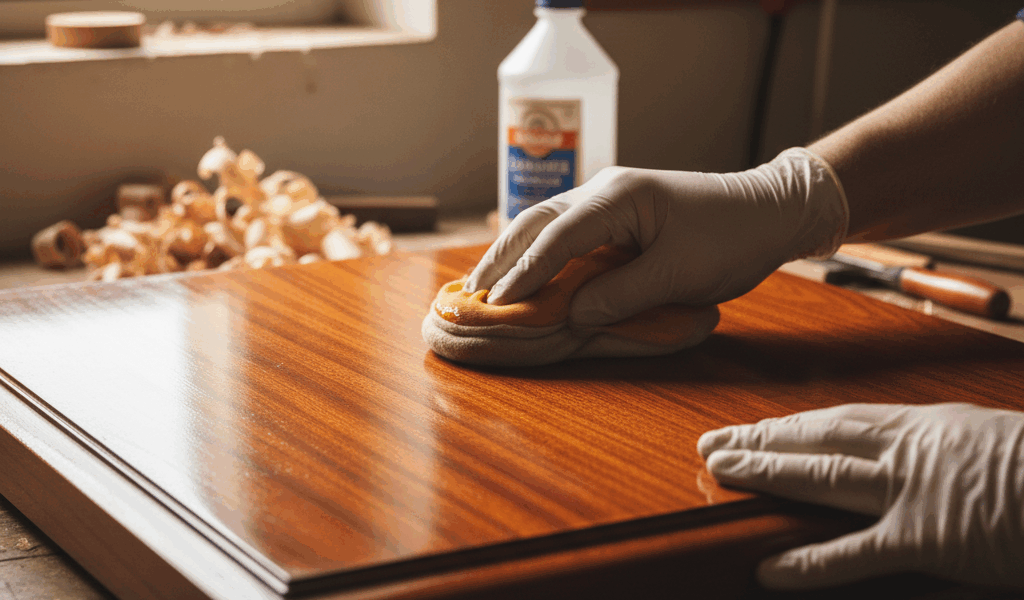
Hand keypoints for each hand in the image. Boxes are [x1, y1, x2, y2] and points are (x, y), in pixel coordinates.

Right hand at [466, 148, 847, 325]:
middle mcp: (604, 191)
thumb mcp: (679, 274)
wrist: (769, 210)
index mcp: (619, 198)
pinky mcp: (616, 214)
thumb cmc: (731, 239)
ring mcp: (608, 199)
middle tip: (472, 294)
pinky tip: (524, 272)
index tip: (496, 303)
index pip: (556, 237)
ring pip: (545, 224)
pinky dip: (539, 254)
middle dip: (502, 259)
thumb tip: (571, 315)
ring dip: (514, 254)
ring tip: (485, 285)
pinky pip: (565, 232)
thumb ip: (621, 296)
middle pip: (537, 222)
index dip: (524, 273)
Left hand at [698, 403, 1023, 589]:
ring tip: (720, 471)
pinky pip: (857, 553)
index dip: (789, 426)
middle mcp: (911, 449)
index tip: (753, 429)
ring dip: (767, 473)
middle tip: (712, 442)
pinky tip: (770, 568)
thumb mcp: (989, 442)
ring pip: (823, 477)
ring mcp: (916, 492)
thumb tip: (906, 456)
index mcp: (926, 425)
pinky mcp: (931, 540)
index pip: (838, 422)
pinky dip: (810, 563)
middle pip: (818, 441)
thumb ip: (940, 449)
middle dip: (762, 441)